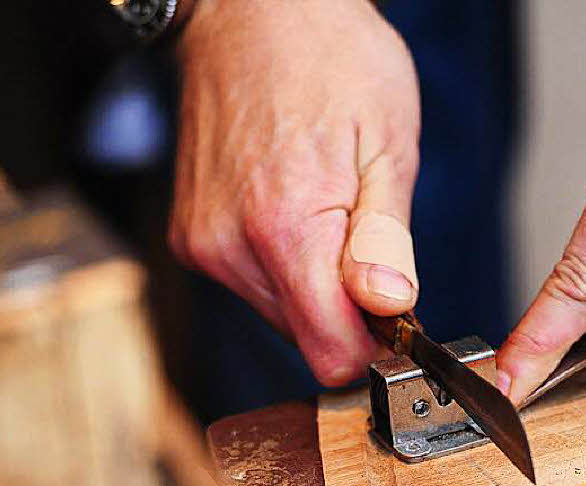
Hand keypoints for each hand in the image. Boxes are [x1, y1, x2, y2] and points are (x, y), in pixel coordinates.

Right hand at [170, 0, 420, 384]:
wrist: (253, 12)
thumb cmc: (330, 60)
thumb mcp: (387, 144)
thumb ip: (385, 239)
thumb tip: (389, 308)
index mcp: (284, 226)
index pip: (330, 351)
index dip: (374, 344)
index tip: (396, 315)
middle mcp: (230, 247)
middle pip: (306, 338)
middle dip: (345, 310)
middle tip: (365, 243)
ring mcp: (203, 244)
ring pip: (279, 315)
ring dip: (313, 286)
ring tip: (328, 212)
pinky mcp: (190, 238)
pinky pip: (252, 285)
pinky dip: (282, 267)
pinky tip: (294, 210)